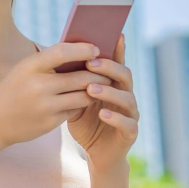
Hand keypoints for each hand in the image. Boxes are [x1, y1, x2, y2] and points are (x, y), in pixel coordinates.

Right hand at [0, 41, 112, 150]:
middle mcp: (38, 86)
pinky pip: (75, 110)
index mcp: (29, 67)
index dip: (83, 49)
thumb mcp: (23, 70)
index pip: (63, 52)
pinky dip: (81, 104)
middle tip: (108, 71)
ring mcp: (44, 106)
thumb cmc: (11, 90)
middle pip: (80, 77)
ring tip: (101, 85)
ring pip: (83, 95)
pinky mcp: (49, 122)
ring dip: (94, 90)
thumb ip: (47, 62)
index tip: (96, 49)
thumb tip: (81, 51)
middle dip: (99, 74)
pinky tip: (83, 100)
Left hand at [64, 33, 138, 170]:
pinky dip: (115, 118)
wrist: (95, 153)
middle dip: (109, 68)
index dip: (118, 49)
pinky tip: (102, 114)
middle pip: (124, 76)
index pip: (117, 63)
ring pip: (127, 98)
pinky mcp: (130, 133)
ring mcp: (130, 115)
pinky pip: (128, 124)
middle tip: (91, 63)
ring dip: (109, 92)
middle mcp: (125, 96)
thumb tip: (58, 59)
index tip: (114, 34)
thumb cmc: (84, 123)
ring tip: (90, 89)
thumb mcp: (75, 100)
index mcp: (113, 85)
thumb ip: (73, 83)